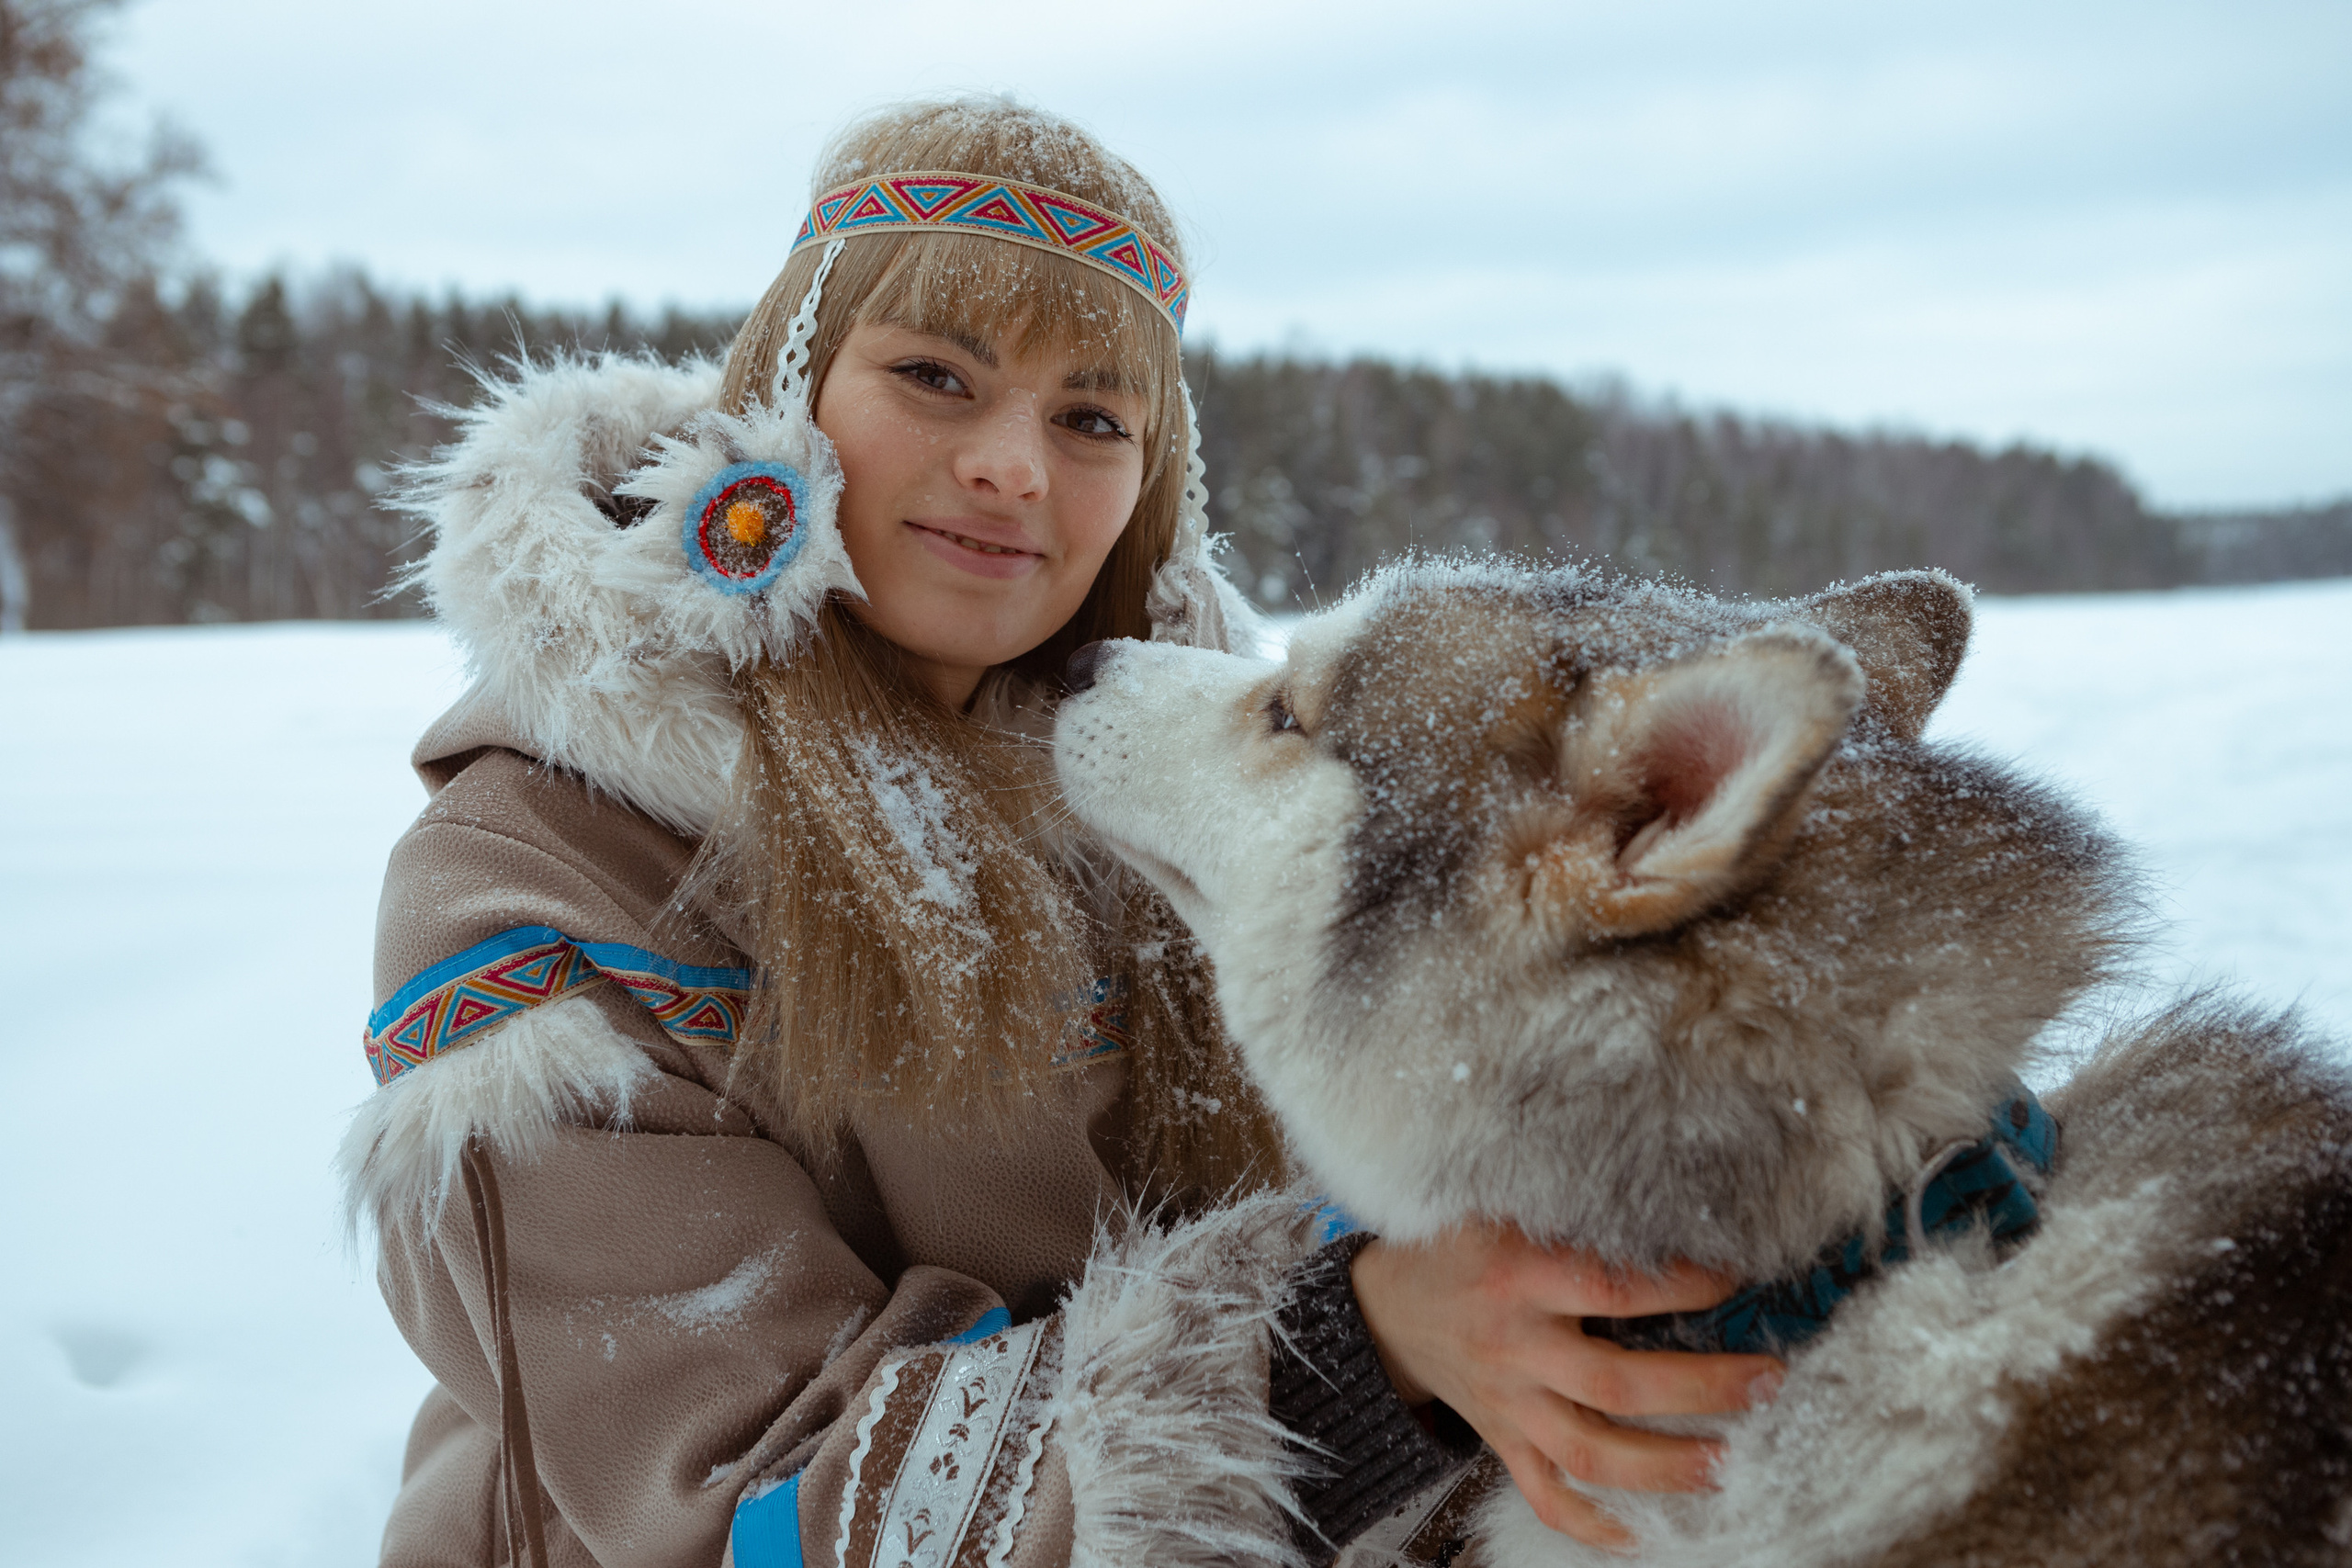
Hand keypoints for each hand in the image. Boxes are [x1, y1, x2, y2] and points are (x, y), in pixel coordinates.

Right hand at [1349, 1225, 1782, 1552]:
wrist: (1386, 1308)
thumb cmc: (1456, 1249)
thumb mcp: (1500, 1207)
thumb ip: (1570, 1211)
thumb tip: (1665, 1198)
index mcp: (1518, 1278)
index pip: (1611, 1286)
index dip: (1680, 1286)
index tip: (1737, 1278)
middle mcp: (1516, 1346)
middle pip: (1616, 1384)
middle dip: (1701, 1389)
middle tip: (1766, 1383)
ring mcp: (1509, 1403)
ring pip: (1589, 1452)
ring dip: (1664, 1466)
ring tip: (1727, 1464)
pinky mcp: (1503, 1440)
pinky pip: (1545, 1493)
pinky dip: (1591, 1523)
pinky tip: (1641, 1533)